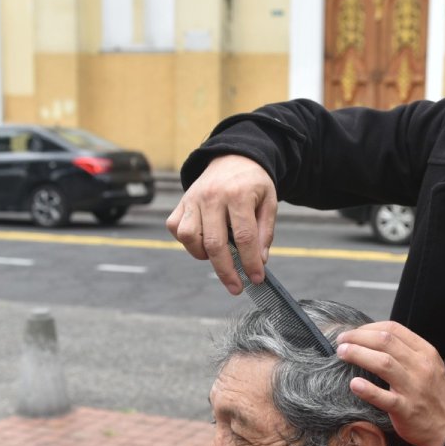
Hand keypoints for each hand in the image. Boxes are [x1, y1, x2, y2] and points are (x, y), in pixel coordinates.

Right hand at [165, 155, 277, 293]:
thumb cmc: (253, 183)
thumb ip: (265, 232)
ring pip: (189, 237)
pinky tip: (203, 242)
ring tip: (218, 257)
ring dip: (203, 255)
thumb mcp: (269, 202)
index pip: (244, 237)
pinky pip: (175, 228)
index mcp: (238, 194)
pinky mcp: (181, 202)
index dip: (250, 262)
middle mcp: (212, 196)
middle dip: (226, 271)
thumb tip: (259, 261)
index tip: (256, 279)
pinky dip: (187, 242)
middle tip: (236, 287)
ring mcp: (193, 198)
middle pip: (215, 243)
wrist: (233, 157)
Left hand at [337, 322, 444, 445]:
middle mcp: (421, 366)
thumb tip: (373, 339)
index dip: (368, 328)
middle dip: (358, 338)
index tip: (353, 333)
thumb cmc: (433, 394)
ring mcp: (414, 388)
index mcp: (425, 352)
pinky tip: (354, 384)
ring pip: (383, 363)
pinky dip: (367, 389)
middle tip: (341, 341)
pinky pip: (384, 398)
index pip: (393, 330)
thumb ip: (406, 352)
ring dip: (358, 354)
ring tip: (342, 353)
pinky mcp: (406, 409)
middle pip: (385, 342)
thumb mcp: (428, 365)